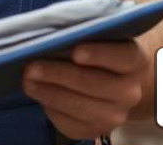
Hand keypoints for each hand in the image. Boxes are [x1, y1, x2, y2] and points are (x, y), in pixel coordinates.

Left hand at [22, 39, 148, 139]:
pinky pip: (71, 124)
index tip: (75, 51)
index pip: (122, 57)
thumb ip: (81, 33)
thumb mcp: (96, 35)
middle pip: (94, 84)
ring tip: (27, 80)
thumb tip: (50, 37)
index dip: (99, 54)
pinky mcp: (97, 130)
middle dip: (59, 74)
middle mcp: (130, 91)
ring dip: (49, 93)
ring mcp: (116, 114)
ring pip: (80, 106)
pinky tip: (38, 94)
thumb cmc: (96, 48)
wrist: (111, 79)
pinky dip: (51, 108)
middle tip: (31, 66)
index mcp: (135, 60)